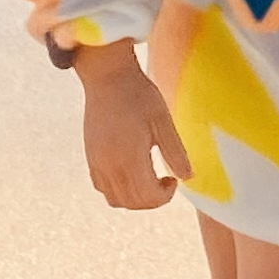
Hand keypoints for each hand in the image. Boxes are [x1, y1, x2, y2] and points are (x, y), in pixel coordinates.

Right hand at [73, 41, 193, 208]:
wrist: (108, 76)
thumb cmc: (138, 94)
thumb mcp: (163, 121)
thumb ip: (175, 152)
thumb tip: (188, 177)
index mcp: (130, 158)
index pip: (148, 196)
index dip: (165, 196)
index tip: (173, 179)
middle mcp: (110, 165)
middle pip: (132, 203)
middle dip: (152, 200)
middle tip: (165, 182)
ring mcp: (97, 162)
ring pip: (115, 199)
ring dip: (135, 199)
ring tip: (148, 179)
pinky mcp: (90, 156)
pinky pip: (102, 187)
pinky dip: (118, 190)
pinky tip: (130, 172)